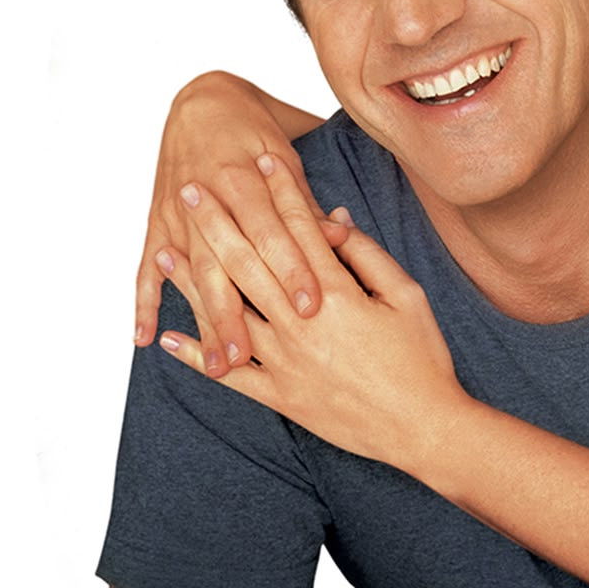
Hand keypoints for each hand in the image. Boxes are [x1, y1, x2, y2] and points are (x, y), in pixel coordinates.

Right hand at [133, 73, 343, 369]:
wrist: (201, 98)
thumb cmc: (254, 127)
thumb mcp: (286, 152)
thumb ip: (305, 201)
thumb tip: (337, 236)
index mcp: (245, 176)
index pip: (272, 230)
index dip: (292, 268)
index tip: (310, 307)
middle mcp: (207, 198)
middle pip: (224, 264)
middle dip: (237, 312)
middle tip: (252, 358)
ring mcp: (177, 214)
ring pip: (190, 275)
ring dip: (202, 321)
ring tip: (217, 365)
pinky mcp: (158, 222)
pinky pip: (145, 267)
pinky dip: (143, 302)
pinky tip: (144, 337)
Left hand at [157, 165, 471, 469]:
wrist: (424, 429)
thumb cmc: (422, 359)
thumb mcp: (406, 296)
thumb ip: (366, 256)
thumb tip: (334, 220)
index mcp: (335, 294)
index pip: (298, 229)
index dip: (278, 190)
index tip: (259, 158)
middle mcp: (301, 324)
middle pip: (249, 261)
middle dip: (217, 221)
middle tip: (190, 189)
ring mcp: (285, 362)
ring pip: (228, 312)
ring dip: (192, 280)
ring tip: (165, 249)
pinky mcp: (281, 396)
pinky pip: (231, 375)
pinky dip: (197, 357)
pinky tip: (168, 337)